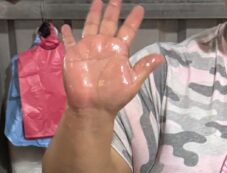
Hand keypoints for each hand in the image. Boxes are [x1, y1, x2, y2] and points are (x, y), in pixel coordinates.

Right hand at [61, 0, 163, 115]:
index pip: (128, 30)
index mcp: (119, 51)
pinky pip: (70, 42)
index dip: (133, 19)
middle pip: (109, 23)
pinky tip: (65, 26)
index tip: (139, 8)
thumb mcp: (132, 82)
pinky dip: (67, 35)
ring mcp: (89, 49)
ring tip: (97, 1)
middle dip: (113, 10)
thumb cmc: (113, 97)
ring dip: (94, 14)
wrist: (93, 108)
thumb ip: (144, 67)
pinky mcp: (74, 55)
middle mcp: (105, 46)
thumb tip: (161, 58)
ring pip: (91, 26)